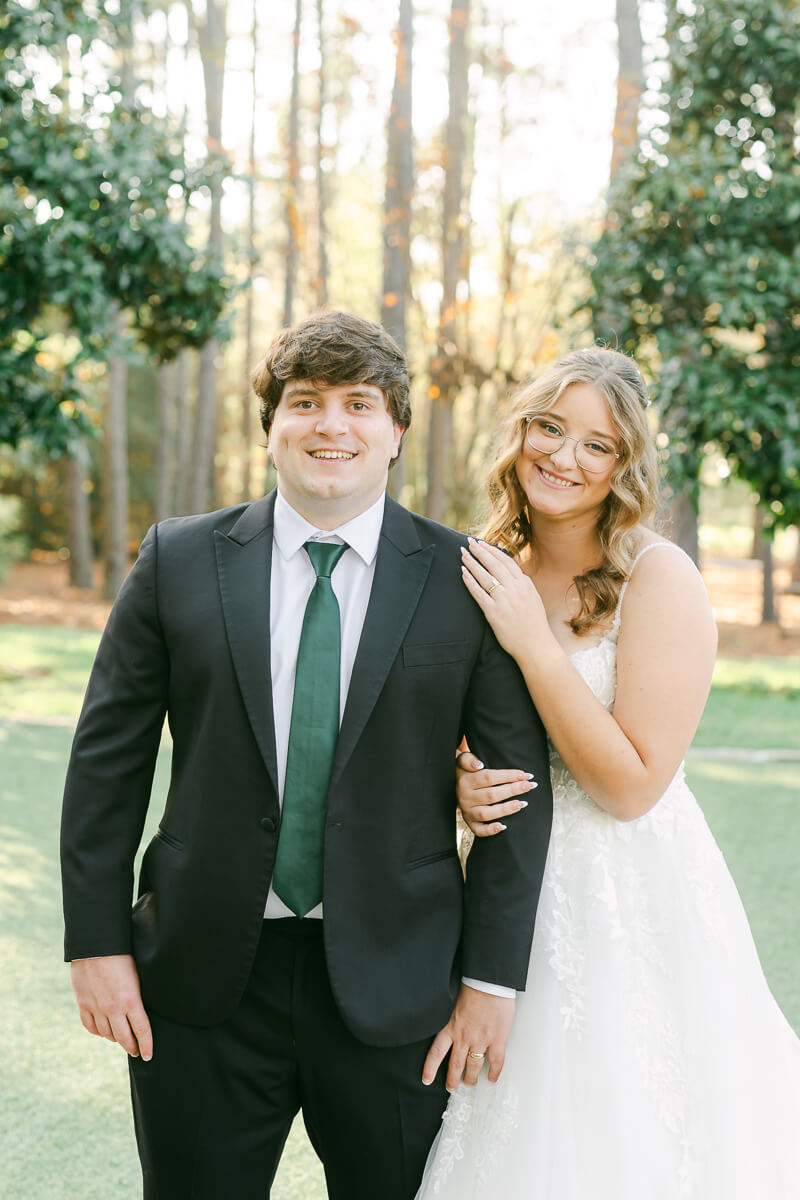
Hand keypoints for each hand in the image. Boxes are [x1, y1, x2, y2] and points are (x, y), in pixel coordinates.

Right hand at [69, 954, 152, 1059]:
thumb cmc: (122, 953)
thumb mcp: (138, 973)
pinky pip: (90, 1026)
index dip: (146, 1045)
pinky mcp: (83, 1003)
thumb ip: (138, 993)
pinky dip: (98, 1032)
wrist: (95, 944)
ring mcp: (96, 1007)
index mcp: (131, 1000)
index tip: (149, 1055)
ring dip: (115, 1039)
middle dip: (132, 1047)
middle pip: (124, 1038)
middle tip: (137, 1052)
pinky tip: (103, 1031)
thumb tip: (144, 1006)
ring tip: (121, 1040)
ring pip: (106, 1034)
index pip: (142, 1031)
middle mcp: (113, 1008)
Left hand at [422, 984, 514, 1089]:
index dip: (431, 1068)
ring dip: (471, 1078)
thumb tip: (448, 1021)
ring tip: (470, 1084)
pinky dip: (494, 1072)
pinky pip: (496, 1061)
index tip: (426, 1079)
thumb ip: (450, 1016)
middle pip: (456, 1064)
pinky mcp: (497, 1039)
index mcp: (451, 1027)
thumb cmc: (473, 987)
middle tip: (452, 1088)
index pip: (437, 1052)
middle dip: (453, 1079)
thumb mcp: (453, 1001)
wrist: (489, 982)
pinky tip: (492, 1078)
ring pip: (474, 1066)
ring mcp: (481, 1040)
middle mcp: (464, 1037)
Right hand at [457, 750, 536, 835]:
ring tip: (522, 803)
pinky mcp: (468, 821)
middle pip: (492, 795)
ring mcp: (466, 810)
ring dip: (506, 809)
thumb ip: (468, 759)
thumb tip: (479, 765)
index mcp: (465, 780)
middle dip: (513, 790)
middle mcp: (465, 796)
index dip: (510, 776)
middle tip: (530, 786)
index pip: (490, 777)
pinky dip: (491, 830)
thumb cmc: (464, 771)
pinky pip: (479, 830)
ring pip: (487, 813)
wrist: (449, 783)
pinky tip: (504, 826)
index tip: (526, 775)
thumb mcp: (462, 760)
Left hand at [461, 538, 548, 658]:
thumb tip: (512, 572)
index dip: (492, 550)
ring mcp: (504, 600)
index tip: (482, 543)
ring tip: (462, 554)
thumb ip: (523, 584)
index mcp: (525, 584)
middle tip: (469, 542)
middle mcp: (515, 589)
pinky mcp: (494, 612)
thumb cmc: (534, 624)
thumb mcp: (533, 598)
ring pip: (485, 575)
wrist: (536, 646)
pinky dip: (469, 581)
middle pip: (494, 564)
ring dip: (472, 563)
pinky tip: (462, 573)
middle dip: (480, 551)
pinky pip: (479, 592)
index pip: (506, 561)